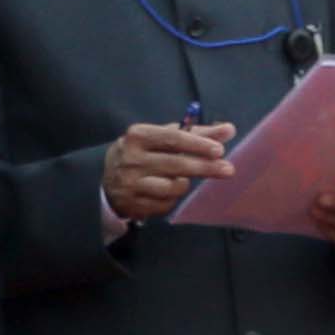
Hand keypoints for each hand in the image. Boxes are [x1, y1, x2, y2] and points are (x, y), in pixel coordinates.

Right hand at [103, 120, 236, 221]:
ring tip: (183, 181)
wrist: (106, 182)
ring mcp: (131, 183)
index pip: (172, 139)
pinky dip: (172, 199)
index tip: (219, 149)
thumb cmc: (142, 154)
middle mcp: (132, 158)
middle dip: (204, 167)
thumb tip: (228, 130)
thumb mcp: (162, 138)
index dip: (197, 144)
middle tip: (228, 169)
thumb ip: (195, 134)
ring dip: (184, 185)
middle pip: (176, 164)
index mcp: (138, 136)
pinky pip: (165, 204)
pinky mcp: (133, 204)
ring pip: (172, 187)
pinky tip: (168, 193)